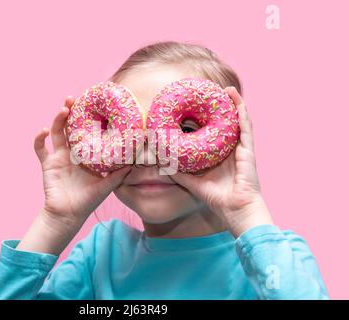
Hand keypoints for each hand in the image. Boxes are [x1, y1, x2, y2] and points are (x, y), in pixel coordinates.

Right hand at [34, 96, 130, 225]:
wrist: (68, 215)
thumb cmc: (88, 201)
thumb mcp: (106, 187)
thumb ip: (118, 176)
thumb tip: (134, 164)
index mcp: (86, 155)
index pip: (87, 131)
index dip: (88, 118)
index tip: (92, 104)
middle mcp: (72, 152)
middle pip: (70, 127)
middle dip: (70, 111)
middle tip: (73, 98)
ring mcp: (59, 157)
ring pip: (56, 133)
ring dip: (58, 120)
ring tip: (63, 109)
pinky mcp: (47, 164)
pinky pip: (40, 149)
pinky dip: (39, 139)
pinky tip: (43, 131)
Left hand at [170, 87, 273, 236]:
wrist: (235, 210)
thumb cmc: (218, 199)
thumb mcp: (193, 182)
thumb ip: (180, 172)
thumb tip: (163, 163)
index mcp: (222, 157)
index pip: (216, 134)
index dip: (210, 121)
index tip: (200, 108)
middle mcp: (233, 150)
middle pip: (228, 124)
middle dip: (222, 108)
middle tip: (213, 93)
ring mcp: (242, 149)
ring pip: (239, 121)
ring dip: (234, 105)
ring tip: (227, 90)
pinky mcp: (248, 150)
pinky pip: (246, 128)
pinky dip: (242, 113)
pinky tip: (237, 101)